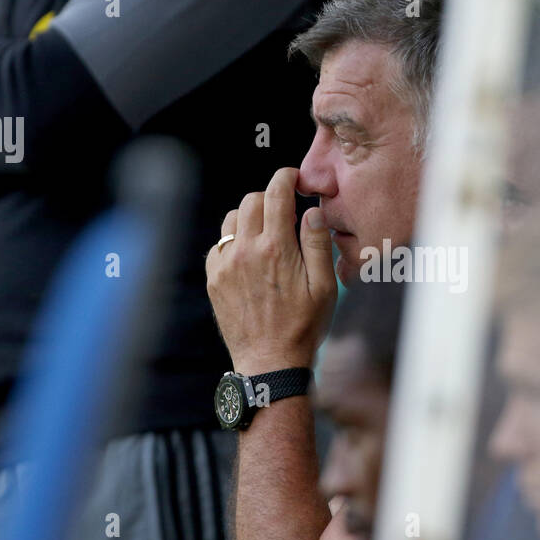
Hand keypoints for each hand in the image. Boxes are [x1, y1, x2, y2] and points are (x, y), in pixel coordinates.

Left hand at [206, 167, 336, 374]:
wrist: (269, 362)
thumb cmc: (303, 327)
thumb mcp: (325, 287)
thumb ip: (319, 244)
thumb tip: (312, 212)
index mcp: (277, 249)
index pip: (276, 193)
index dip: (285, 177)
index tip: (293, 178)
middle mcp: (246, 251)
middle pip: (251, 200)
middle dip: (270, 198)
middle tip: (285, 214)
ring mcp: (225, 265)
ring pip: (231, 219)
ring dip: (249, 218)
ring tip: (266, 235)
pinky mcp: (214, 279)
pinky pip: (218, 244)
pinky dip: (232, 240)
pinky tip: (248, 256)